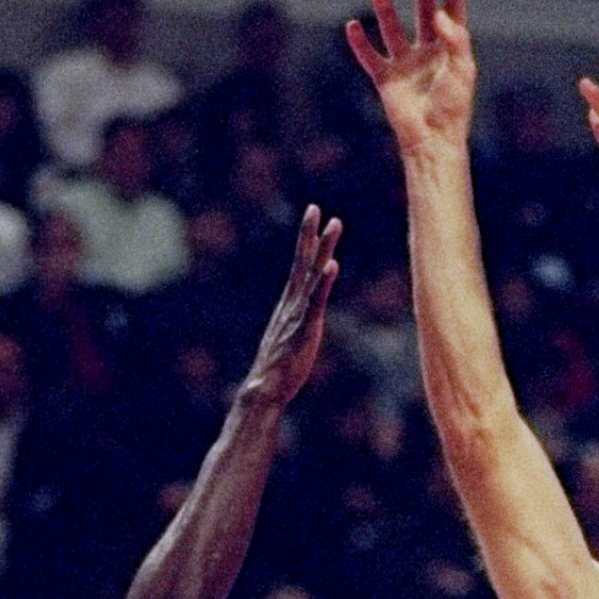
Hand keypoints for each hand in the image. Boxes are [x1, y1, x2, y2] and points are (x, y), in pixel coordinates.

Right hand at [243, 204, 343, 404]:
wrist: (264, 390)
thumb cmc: (276, 372)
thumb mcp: (289, 343)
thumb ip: (295, 329)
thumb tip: (297, 327)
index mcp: (289, 305)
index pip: (299, 267)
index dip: (306, 242)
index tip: (313, 217)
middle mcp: (292, 304)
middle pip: (302, 262)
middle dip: (310, 234)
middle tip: (316, 208)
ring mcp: (297, 314)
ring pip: (311, 274)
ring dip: (323, 249)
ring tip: (334, 225)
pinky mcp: (304, 329)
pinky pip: (315, 301)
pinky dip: (323, 283)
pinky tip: (332, 266)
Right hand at [344, 0, 475, 159]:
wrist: (432, 140)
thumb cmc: (453, 107)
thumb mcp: (462, 70)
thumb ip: (455, 39)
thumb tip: (438, 13)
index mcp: (450, 49)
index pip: (453, 11)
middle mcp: (427, 52)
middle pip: (422, 13)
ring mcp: (405, 64)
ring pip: (392, 30)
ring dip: (385, 11)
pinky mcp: (386, 79)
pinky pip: (370, 57)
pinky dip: (359, 43)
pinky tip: (352, 25)